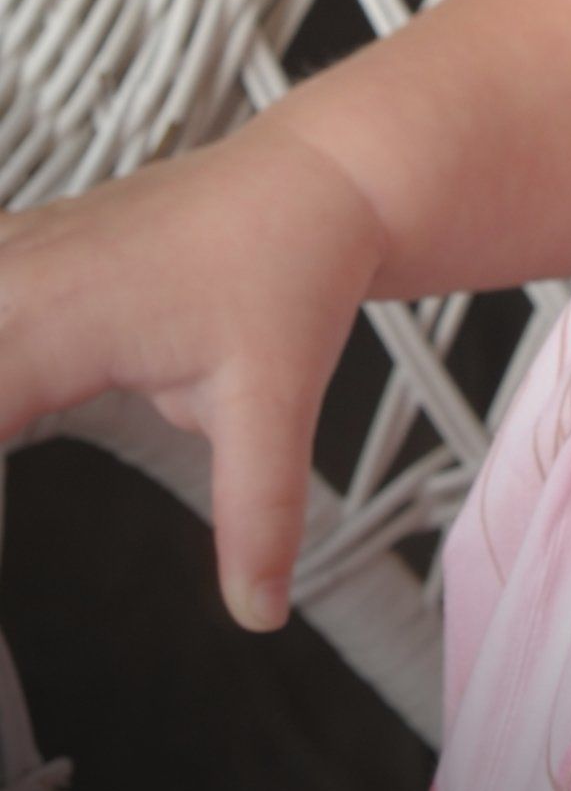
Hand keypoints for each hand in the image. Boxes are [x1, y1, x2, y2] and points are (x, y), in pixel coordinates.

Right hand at [0, 113, 383, 631]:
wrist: (319, 175)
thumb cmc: (292, 275)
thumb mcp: (277, 404)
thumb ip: (256, 516)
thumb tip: (258, 614)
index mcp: (58, 321)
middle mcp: (19, 277)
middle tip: (1, 478)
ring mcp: (16, 247)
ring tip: (6, 431)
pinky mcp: (25, 241)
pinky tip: (7, 385)